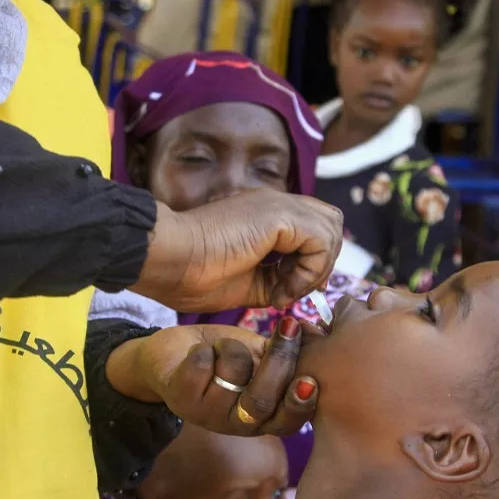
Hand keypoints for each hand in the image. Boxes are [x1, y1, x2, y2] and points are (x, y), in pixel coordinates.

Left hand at [105, 316, 317, 435]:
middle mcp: (238, 424)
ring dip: (233, 348)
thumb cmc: (224, 355)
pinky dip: (205, 349)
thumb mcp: (259, 355)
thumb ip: (286, 355)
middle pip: (263, 400)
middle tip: (288, 327)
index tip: (309, 379)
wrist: (173, 353)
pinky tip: (200, 352)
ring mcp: (207, 415)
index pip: (288, 422)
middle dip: (278, 360)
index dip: (300, 404)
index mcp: (263, 417)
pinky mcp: (181, 399)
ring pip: (233, 375)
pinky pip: (202, 365)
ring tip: (224, 347)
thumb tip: (316, 335)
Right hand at [130, 189, 343, 311]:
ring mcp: (278, 204)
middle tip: (291, 291)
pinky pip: (321, 240)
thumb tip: (293, 291)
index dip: (310, 265)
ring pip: (331, 229)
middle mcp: (275, 203)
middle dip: (321, 263)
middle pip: (330, 223)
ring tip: (283, 291)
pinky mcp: (279, 215)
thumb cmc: (191, 275)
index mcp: (264, 216)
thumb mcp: (246, 284)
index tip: (283, 294)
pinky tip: (280, 288)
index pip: (313, 230)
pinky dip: (309, 271)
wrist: (167, 260)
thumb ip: (274, 280)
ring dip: (315, 269)